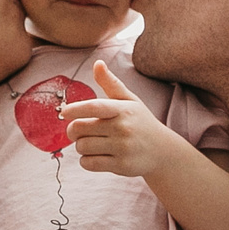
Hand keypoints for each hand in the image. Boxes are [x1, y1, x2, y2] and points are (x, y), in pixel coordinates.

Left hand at [61, 61, 204, 180]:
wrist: (163, 151)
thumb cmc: (141, 122)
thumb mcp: (130, 101)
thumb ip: (111, 83)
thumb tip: (97, 63)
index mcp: (122, 109)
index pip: (94, 106)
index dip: (75, 109)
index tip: (64, 112)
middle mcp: (122, 128)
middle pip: (80, 128)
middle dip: (73, 130)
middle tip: (78, 131)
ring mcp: (122, 148)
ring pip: (82, 147)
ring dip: (81, 146)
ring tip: (91, 143)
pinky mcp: (121, 166)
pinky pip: (89, 163)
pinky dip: (86, 161)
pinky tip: (96, 156)